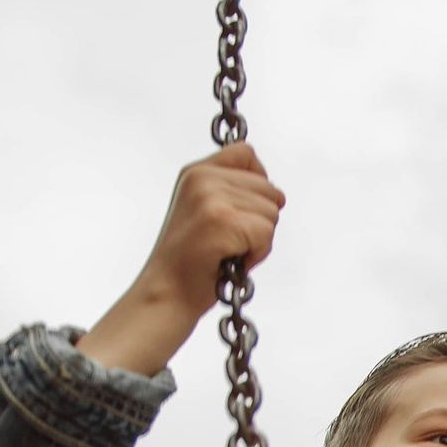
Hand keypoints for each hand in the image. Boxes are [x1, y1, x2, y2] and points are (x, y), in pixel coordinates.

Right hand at [76, 143, 286, 377]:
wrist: (167, 294)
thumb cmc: (192, 262)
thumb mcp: (205, 213)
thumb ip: (232, 193)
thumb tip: (279, 195)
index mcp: (195, 172)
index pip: (246, 153)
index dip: (259, 182)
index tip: (245, 210)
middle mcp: (201, 177)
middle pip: (267, 187)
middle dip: (260, 220)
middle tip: (229, 242)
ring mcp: (210, 197)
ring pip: (271, 211)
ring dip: (258, 240)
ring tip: (227, 252)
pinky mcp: (221, 220)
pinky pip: (267, 232)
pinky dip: (257, 253)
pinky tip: (231, 261)